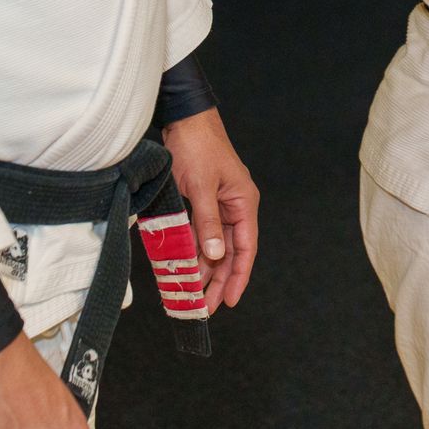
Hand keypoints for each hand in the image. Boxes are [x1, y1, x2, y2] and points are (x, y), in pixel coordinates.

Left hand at [162, 108, 258, 308]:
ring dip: (202, 270)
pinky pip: (198, 235)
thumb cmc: (198, 147)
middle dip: (218, 281)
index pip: (245, 248)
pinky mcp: (201, 203)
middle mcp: (234, 207)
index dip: (239, 277)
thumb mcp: (201, 187)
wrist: (184, 120)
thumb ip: (206, 223)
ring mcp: (218, 206)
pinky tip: (182, 269)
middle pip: (230, 253)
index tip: (230, 301)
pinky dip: (191, 253)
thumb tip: (213, 256)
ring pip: (212, 247)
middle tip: (205, 307)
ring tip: (191, 295)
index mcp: (244, 203)